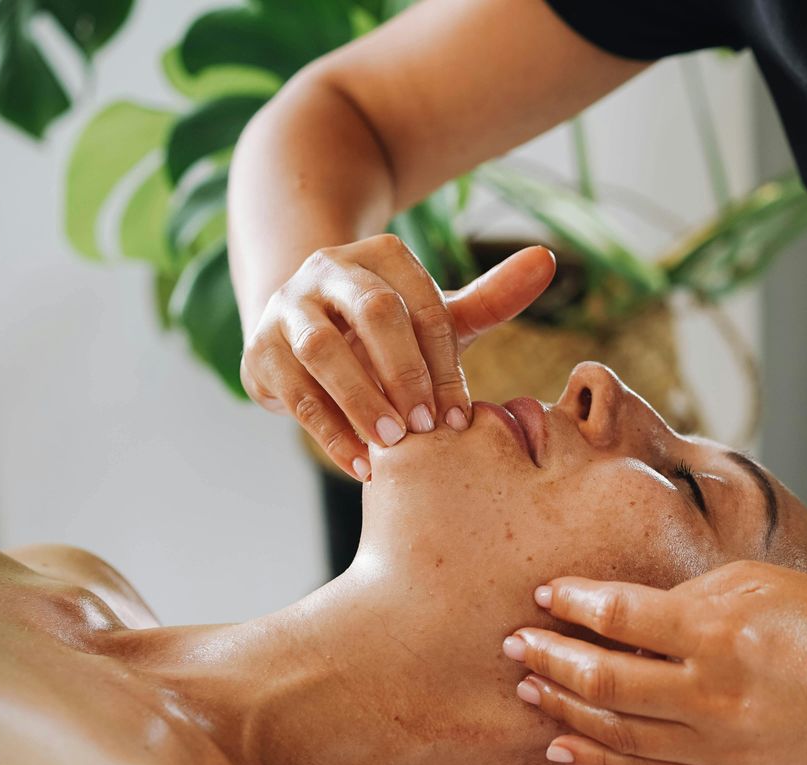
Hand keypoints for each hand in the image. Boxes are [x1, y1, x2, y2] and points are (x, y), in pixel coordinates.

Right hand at [241, 236, 555, 479]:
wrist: (302, 332)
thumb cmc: (387, 331)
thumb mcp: (436, 313)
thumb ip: (492, 296)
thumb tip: (546, 260)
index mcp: (382, 256)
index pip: (421, 304)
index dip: (442, 362)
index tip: (461, 416)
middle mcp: (330, 270)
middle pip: (372, 312)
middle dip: (404, 372)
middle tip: (427, 428)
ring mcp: (288, 307)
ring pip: (322, 349)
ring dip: (361, 400)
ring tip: (393, 446)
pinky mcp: (260, 350)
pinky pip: (293, 391)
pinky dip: (328, 432)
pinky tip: (360, 466)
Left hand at [503, 561, 806, 764]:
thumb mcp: (756, 582)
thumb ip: (684, 599)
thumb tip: (618, 612)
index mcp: (720, 632)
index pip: (620, 617)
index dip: (574, 604)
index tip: (546, 594)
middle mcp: (713, 695)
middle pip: (604, 679)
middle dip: (549, 658)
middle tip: (515, 643)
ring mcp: (720, 747)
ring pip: (616, 731)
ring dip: (564, 706)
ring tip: (528, 687)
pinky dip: (598, 757)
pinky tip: (564, 740)